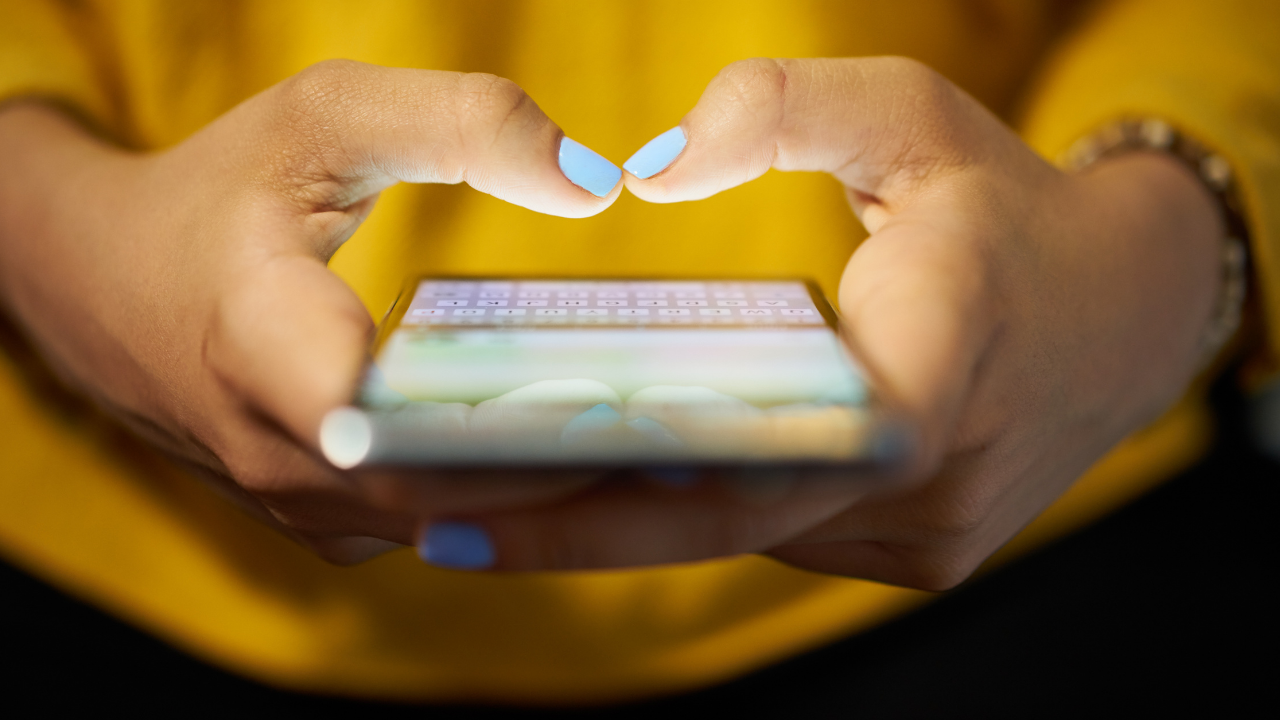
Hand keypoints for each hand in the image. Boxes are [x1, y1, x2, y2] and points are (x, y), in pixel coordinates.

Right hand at [0, 60, 623, 562]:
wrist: (103, 282)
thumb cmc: (220, 192)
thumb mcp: (326, 118)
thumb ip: (462, 124)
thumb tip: (597, 182)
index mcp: (261, 345)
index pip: (397, 427)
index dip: (515, 430)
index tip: (625, 408)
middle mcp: (275, 454)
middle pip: (447, 492)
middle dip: (569, 470)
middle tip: (696, 434)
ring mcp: (295, 502)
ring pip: (447, 525)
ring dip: (548, 494)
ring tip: (665, 450)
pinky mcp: (319, 518)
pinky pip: (429, 526)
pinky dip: (504, 500)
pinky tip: (582, 457)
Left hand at [452, 58, 1223, 587]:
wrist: (1123, 315)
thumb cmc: (1005, 208)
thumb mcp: (912, 115)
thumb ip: (784, 110)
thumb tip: (649, 167)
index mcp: (940, 358)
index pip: (775, 447)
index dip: (625, 485)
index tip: (490, 492)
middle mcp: (933, 478)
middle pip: (727, 518)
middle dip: (575, 523)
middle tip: (430, 515)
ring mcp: (928, 535)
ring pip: (746, 537)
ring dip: (624, 524)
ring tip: (485, 502)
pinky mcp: (917, 554)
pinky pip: (779, 536)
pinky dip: (692, 515)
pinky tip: (601, 489)